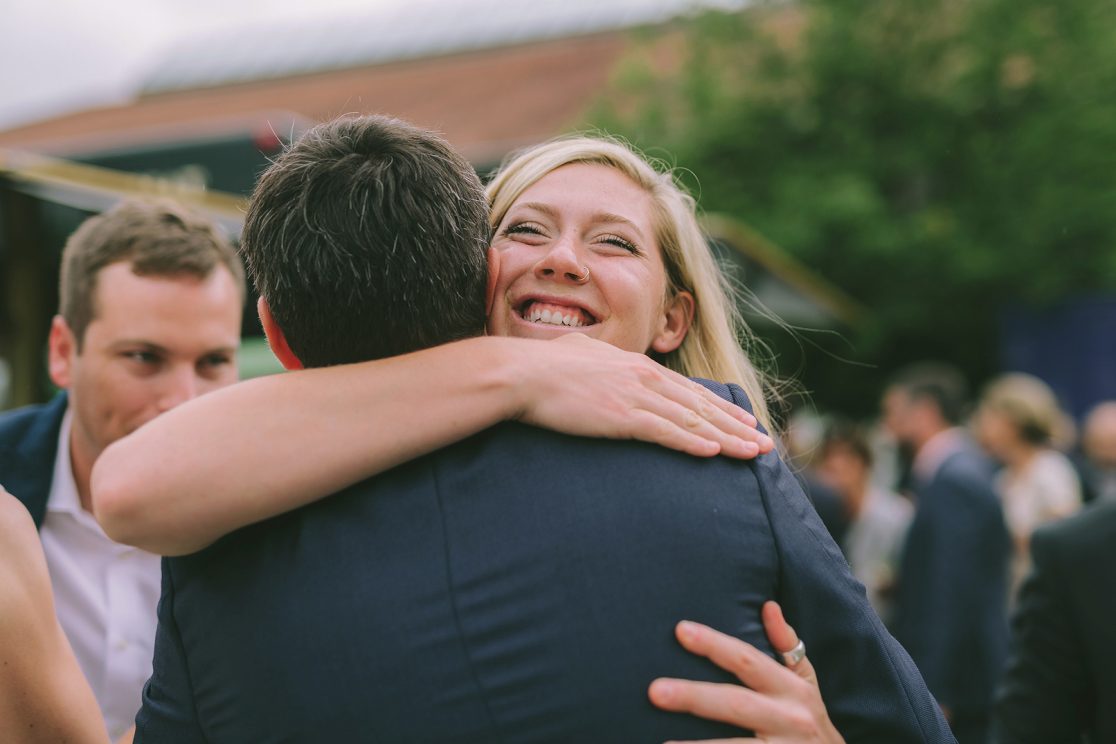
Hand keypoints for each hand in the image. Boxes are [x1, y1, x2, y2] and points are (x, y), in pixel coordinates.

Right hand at [517, 334, 773, 459]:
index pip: (688, 390)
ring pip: (692, 419)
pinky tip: (713, 453)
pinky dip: (692, 442)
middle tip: (765, 443)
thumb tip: (605, 365)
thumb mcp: (583, 356)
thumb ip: (604, 364)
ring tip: (753, 453)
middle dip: (737, 426)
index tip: (744, 422)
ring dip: (727, 438)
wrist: (520, 373)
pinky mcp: (621, 416)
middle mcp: (643, 377)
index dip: (720, 408)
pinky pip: (665, 432)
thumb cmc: (543, 366)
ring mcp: (634, 396)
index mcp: (635, 365)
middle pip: (701, 406)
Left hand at [648, 601, 844, 742]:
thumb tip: (767, 605)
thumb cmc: (812, 720)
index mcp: (792, 689)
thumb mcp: (807, 682)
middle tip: (654, 690)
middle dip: (693, 697)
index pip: (748, 660)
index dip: (715, 644)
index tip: (681, 630)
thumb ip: (787, 646)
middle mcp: (788, 719)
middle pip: (734, 704)